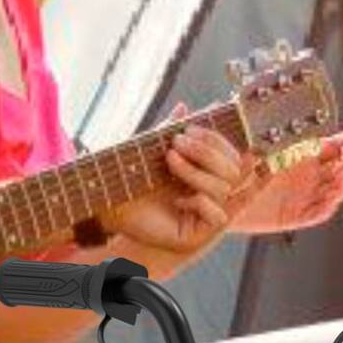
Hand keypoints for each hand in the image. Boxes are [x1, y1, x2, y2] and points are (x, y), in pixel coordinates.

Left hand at [104, 122, 248, 257]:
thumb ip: (171, 129)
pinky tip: (177, 198)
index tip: (190, 128)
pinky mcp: (199, 235)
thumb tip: (185, 107)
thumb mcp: (154, 149)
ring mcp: (206, 216)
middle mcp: (211, 196)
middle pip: (234, 171)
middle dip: (207, 152)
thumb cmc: (131, 178)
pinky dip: (200, 201)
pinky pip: (218, 216)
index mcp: (207, 176)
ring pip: (223, 189)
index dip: (218, 141)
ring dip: (196, 171)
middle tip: (178, 141)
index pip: (232, 157)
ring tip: (169, 159)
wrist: (108, 203)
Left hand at [230, 123, 342, 235]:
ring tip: (339, 172)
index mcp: (306, 157)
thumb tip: (276, 102)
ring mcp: (305, 197)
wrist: (222, 195)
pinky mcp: (296, 216)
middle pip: (342, 170)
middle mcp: (310, 177)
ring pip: (335, 192)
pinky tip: (329, 197)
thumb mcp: (264, 144)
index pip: (337, 148)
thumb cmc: (241, 166)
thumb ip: (279, 128)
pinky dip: (327, 206)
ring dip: (342, 183)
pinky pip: (318, 213)